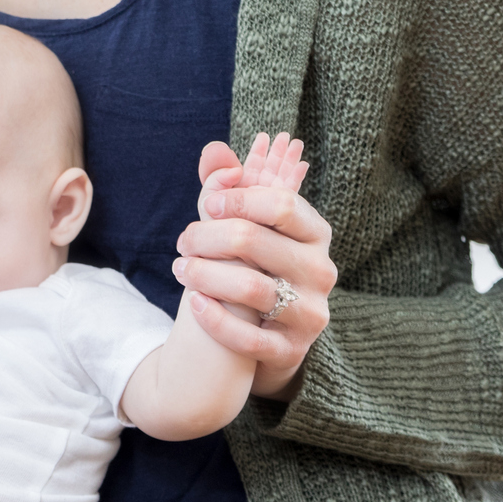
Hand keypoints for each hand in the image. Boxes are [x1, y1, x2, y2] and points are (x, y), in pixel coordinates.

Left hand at [175, 133, 336, 400]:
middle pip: (256, 242)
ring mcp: (310, 314)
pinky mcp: (290, 350)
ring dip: (204, 275)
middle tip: (183, 241)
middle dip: (207, 237)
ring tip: (181, 269)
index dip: (237, 199)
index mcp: (315, 234)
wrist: (268, 335)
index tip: (208, 204)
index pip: (280, 204)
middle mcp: (321, 271)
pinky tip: (193, 304)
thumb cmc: (254, 267)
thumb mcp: (246, 226)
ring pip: (251, 289)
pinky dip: (214, 320)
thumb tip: (213, 151)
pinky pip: (248, 337)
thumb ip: (228, 188)